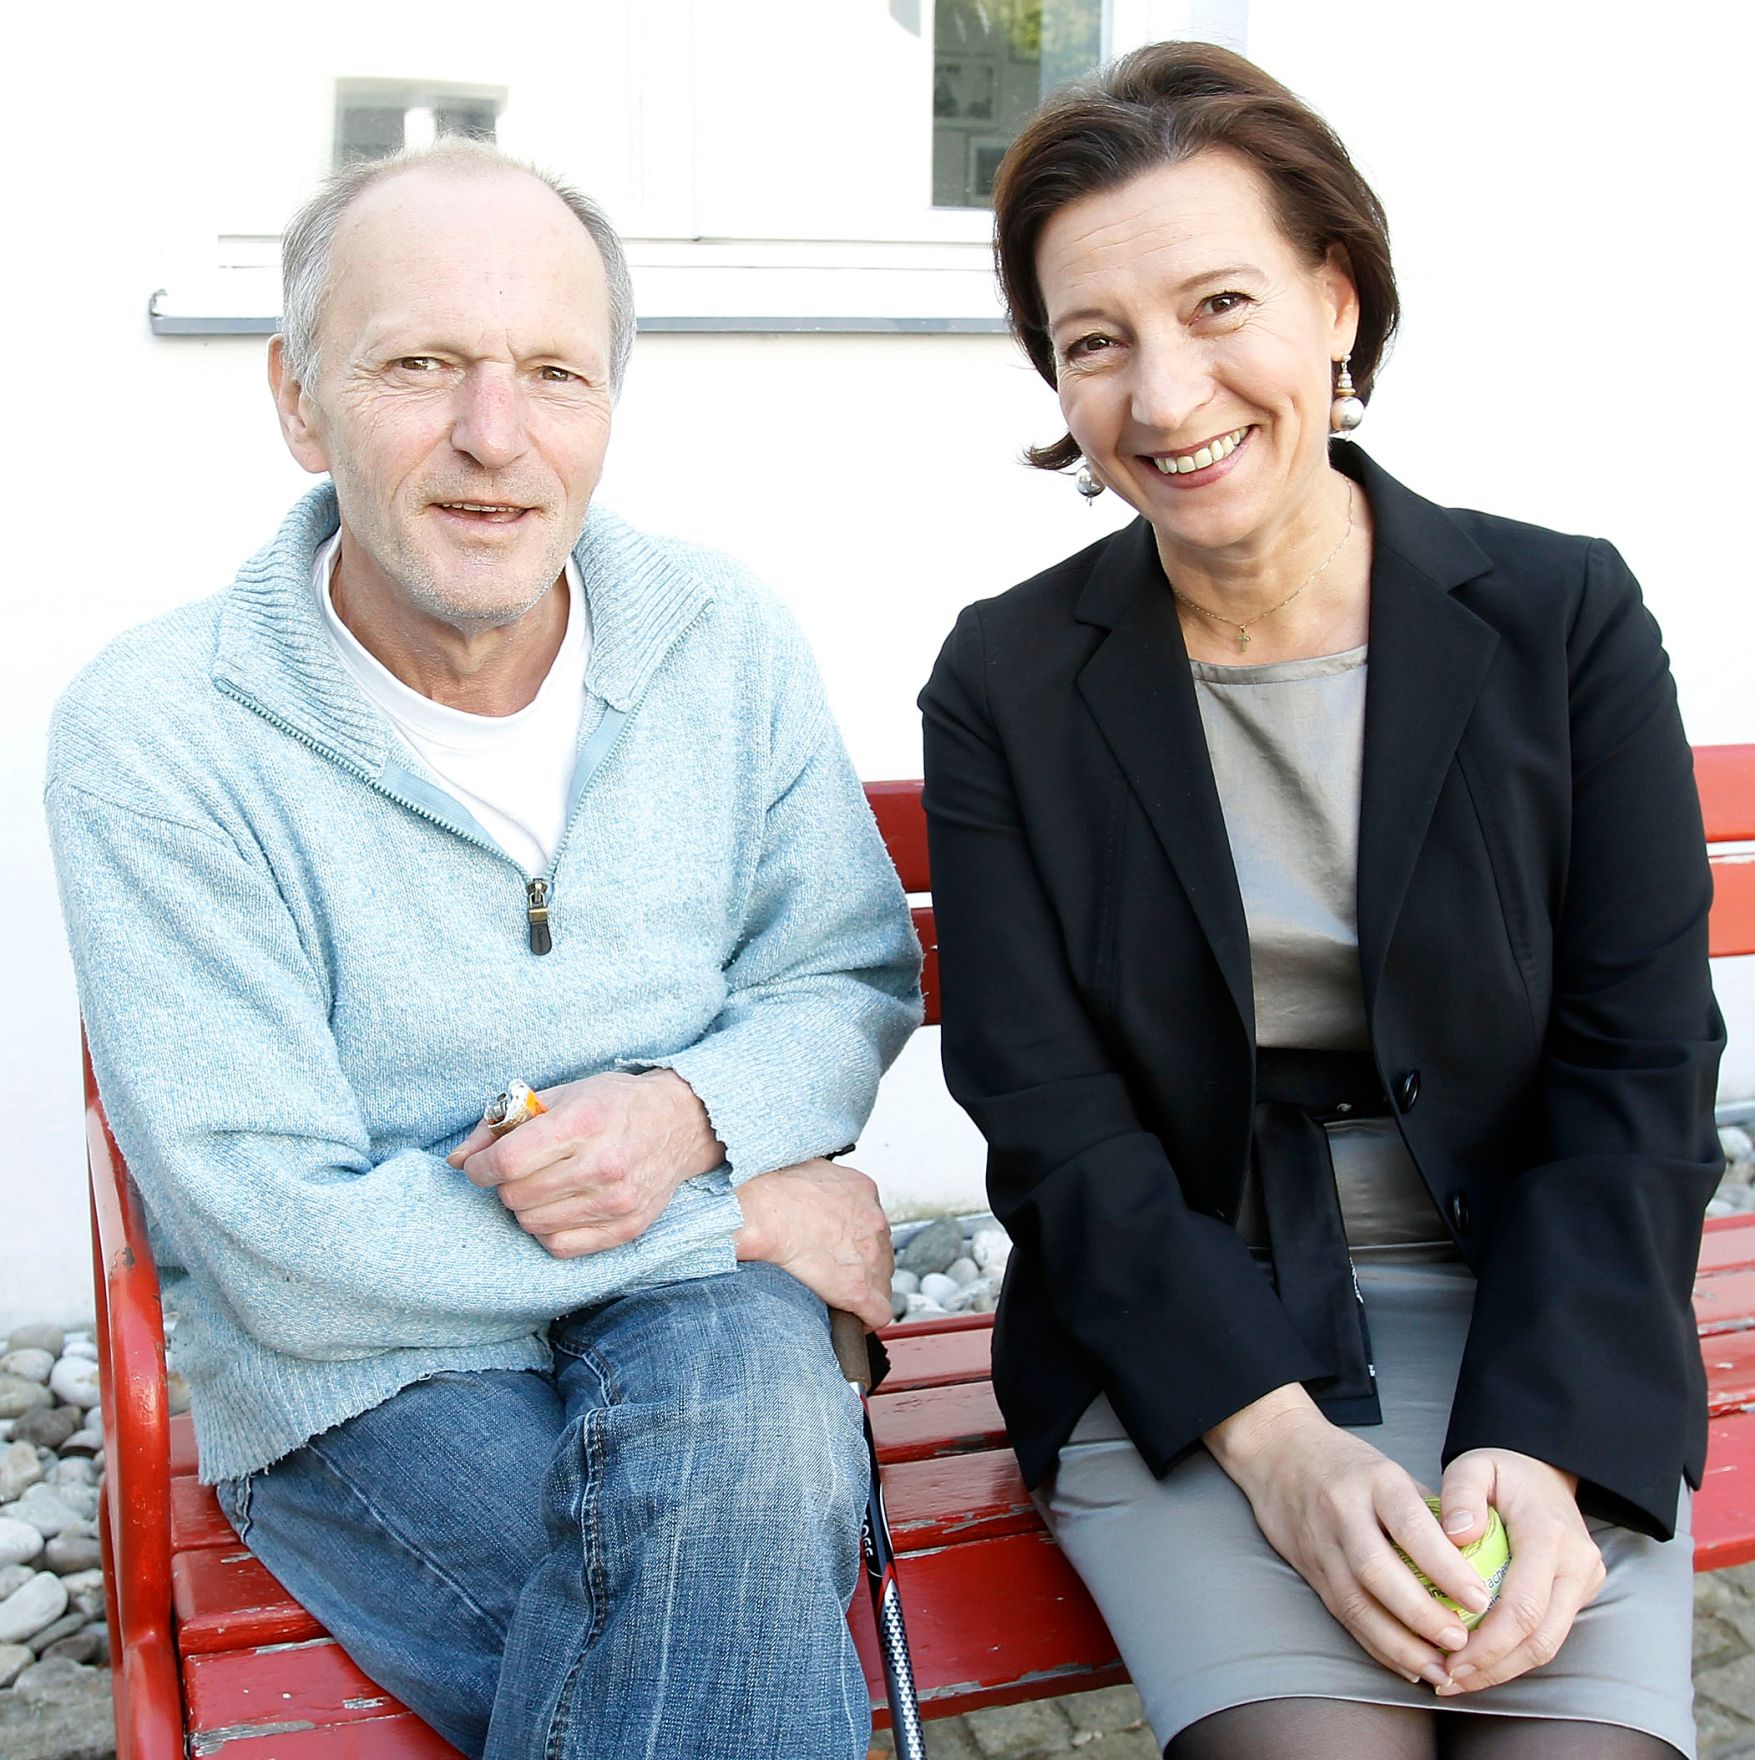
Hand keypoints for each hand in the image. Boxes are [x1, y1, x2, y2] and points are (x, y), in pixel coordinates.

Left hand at [448, 1070, 722, 1256]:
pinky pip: (559, 1246)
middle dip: (504, 1184)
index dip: (480, 1167)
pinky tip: (558, 1206)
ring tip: (542, 1185)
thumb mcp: (559, 1095)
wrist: (679, 1122)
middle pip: (516, 1195)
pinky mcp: (626, 1228)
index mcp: (583, 1122)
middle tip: (519, 1171)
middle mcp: (603, 1164)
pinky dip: (548, 1230)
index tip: (480, 1165)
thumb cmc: (611, 1104)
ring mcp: (617, 1201)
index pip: (508, 1162)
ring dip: (526, 1207)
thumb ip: (502, 1125)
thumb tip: (456, 1160)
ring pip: (533, 1224)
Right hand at [733, 1159, 893, 1329]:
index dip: (855, 1240)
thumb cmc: (771, 1192)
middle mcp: (873, 1221)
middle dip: (860, 1263)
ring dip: (863, 1288)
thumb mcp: (803, 1168)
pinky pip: (879, 1312)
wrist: (763, 1214)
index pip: (871, 1222)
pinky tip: (852, 1319)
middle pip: (880, 1251)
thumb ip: (817, 1181)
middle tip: (835, 1272)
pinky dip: (866, 1318)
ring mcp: (870, 1255)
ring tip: (839, 1295)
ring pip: (882, 1279)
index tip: (841, 1248)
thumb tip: (804, 1190)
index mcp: (860, 1191)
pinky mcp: (858, 1288)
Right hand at [1205, 1385, 1491, 1686]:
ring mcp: (1322, 1544)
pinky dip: (1377, 1646)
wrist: (1276, 1451)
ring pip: (1356, 1602)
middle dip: (1421, 1615)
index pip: (1411, 1527)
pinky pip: (1344, 1615)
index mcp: (1374, 1481)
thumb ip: (1428, 1513)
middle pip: (1378, 1572)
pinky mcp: (1310, 1570)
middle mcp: (1343, 1512)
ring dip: (1400, 1644)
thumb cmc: (1345, 1461)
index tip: (1479, 1599)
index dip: (1446, 1567)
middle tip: (1461, 1642)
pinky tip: (1408, 1665)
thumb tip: (1479, 1559)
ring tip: (1439, 1671)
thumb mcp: (1390, 1470)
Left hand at [1432, 1449, 1603, 1695]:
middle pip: (1541, 1637)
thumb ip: (1461, 1493)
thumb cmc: (1501, 1469)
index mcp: (1549, 1534)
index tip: (1450, 1658)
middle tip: (1447, 1681)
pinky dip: (1514, 1653)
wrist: (1544, 1468)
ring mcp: (1584, 1580)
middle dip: (1494, 1667)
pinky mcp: (1580, 1592)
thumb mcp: (1472, 1465)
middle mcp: (1576, 1563)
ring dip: (1503, 1668)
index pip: (1524, 1605)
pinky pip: (1549, 1633)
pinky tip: (1478, 1660)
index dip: (1489, 1642)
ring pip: (1549, 1644)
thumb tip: (1456, 1536)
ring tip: (1457, 1679)